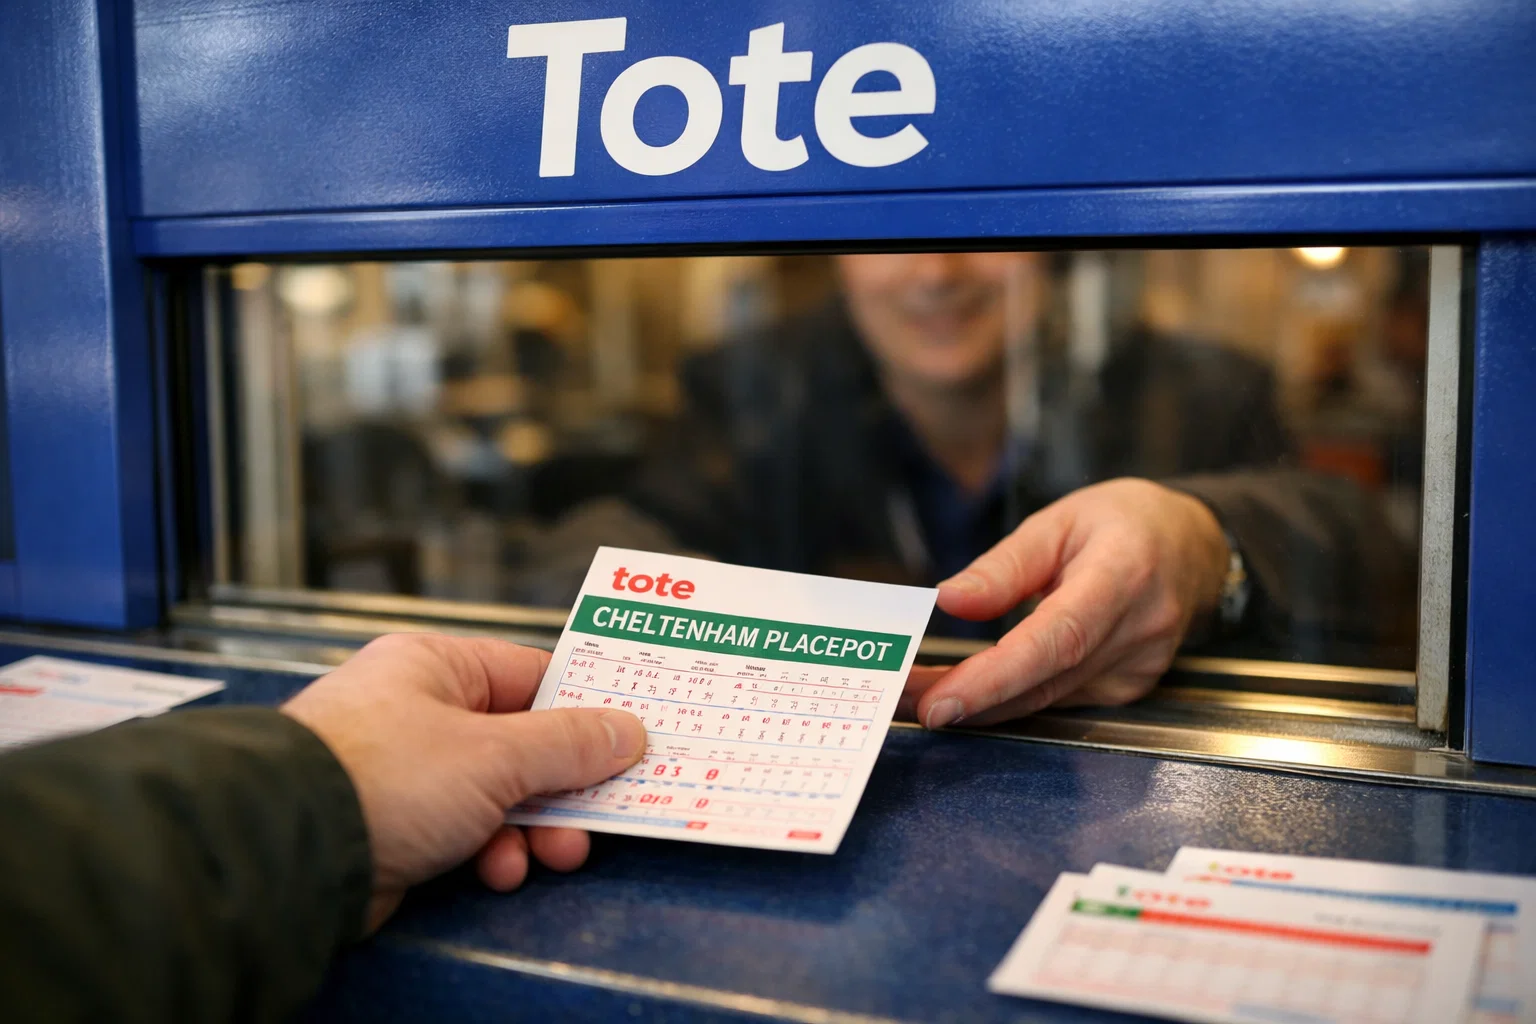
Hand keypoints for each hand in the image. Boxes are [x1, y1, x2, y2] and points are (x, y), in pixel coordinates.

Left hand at [282, 633, 645, 931]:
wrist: (292, 852)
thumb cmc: (380, 777)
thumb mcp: (495, 754)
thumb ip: (568, 744)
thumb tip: (625, 730)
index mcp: (436, 667)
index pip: (532, 675)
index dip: (585, 708)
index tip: (627, 736)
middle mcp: (419, 710)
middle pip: (521, 742)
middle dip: (564, 785)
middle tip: (601, 809)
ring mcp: (406, 770)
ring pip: (499, 793)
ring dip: (534, 827)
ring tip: (552, 852)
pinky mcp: (397, 824)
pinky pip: (467, 831)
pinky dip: (492, 851)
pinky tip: (497, 869)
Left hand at [909, 478, 1228, 728]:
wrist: (1194, 547)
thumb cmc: (1124, 523)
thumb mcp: (1058, 520)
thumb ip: (1004, 566)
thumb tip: (949, 601)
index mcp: (1123, 576)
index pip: (1056, 640)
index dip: (996, 678)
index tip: (941, 702)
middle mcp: (1138, 633)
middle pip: (1043, 681)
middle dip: (966, 698)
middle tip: (900, 699)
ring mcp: (1138, 669)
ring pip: (1045, 700)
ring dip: (978, 703)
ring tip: (917, 693)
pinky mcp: (1129, 689)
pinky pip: (1058, 699)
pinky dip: (1009, 698)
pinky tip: (968, 691)